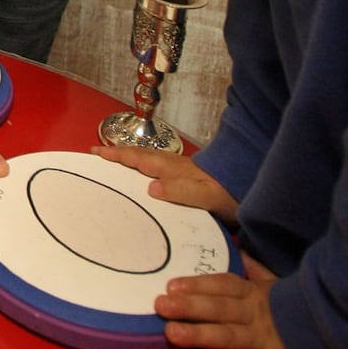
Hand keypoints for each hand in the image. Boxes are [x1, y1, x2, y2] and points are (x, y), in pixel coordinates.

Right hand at [93, 145, 238, 222]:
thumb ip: (180, 192)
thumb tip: (151, 187)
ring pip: (148, 160)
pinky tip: (145, 176)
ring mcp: (181, 171)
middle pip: (139, 155)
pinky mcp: (188, 178)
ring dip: (129, 159)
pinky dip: (143, 167)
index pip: (138, 159)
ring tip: (114, 160)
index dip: (117, 156)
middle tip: (97, 152)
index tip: (96, 152)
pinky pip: (157, 169)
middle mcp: (173, 166)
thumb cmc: (228, 195)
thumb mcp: (205, 196)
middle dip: (117, 153)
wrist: (251, 188)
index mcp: (171, 169)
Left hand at [156, 256, 284, 348]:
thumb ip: (256, 270)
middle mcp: (257, 317)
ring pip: (228, 338)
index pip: (225, 286)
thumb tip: (240, 250)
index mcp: (256, 295)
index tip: (172, 286)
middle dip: (192, 307)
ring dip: (199, 336)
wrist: (327, 333)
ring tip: (171, 333)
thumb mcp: (275, 288)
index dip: (198, 285)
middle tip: (161, 305)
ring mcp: (262, 342)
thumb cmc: (291, 311)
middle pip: (222, 310)